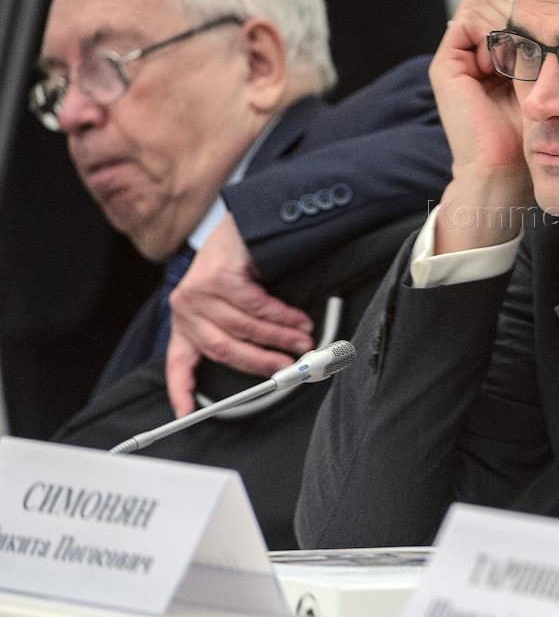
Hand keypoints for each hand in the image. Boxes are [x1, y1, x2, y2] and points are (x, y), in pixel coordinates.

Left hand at [165, 215, 313, 415]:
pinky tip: (298, 319)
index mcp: (185, 321)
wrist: (243, 222)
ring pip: (244, 327)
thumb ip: (237, 331)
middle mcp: (186, 307)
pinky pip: (256, 306)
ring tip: (303, 341)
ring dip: (280, 337)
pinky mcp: (217, 276)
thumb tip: (268, 360)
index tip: (184, 414)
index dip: (181, 390)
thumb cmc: (238, 264)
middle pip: (224, 349)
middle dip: (261, 362)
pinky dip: (282, 316)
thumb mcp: (228, 302)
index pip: (178, 363)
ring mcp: (198, 291)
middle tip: (287, 368)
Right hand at [430, 0, 533, 252]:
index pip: (506, 8)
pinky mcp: (444, 65)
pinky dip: (488, 32)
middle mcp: (473, 55)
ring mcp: (457, 59)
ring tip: (515, 63)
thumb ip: (537, 47)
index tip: (546, 47)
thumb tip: (549, 15)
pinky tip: (500, 63)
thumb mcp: (540, 80)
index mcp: (494, 59)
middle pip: (492, 2)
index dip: (528, 17)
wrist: (504, 168)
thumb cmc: (530, 134)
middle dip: (515, 18)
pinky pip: (466, 19)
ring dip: (504, 26)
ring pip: (480, 6)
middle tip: (530, 55)